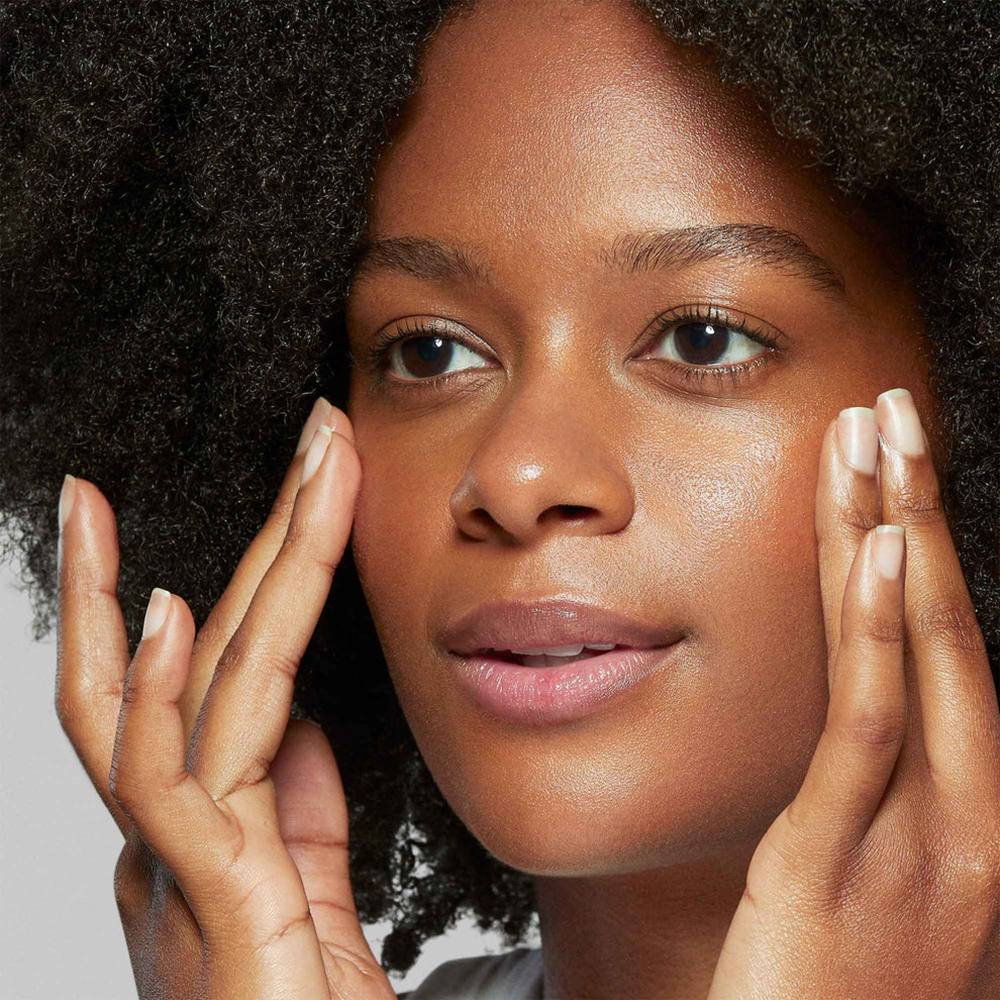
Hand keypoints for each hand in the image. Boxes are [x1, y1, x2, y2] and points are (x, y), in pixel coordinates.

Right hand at [55, 397, 396, 999]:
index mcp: (201, 825)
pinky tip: (169, 615)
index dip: (264, 575)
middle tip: (303, 437)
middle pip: (206, 651)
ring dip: (216, 570)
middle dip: (257, 535)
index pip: (232, 668)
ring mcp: (178, 861)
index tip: (294, 497)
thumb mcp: (302, 891)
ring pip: (181, 689)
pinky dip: (160, 694)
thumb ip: (294, 810)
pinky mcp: (203, 901)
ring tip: (253, 473)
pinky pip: (178, 780)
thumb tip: (295, 722)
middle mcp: (171, 829)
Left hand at [707, 388, 999, 998]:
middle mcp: (966, 817)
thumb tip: (869, 724)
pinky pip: (870, 726)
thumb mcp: (882, 894)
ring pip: (916, 654)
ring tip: (883, 436)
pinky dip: (877, 630)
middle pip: (945, 630)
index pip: (943, 656)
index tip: (893, 475)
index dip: (921, 553)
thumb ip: (881, 805)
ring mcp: (920, 840)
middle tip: (896, 413)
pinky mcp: (842, 859)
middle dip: (923, 512)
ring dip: (900, 534)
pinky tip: (878, 550)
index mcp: (966, 816)